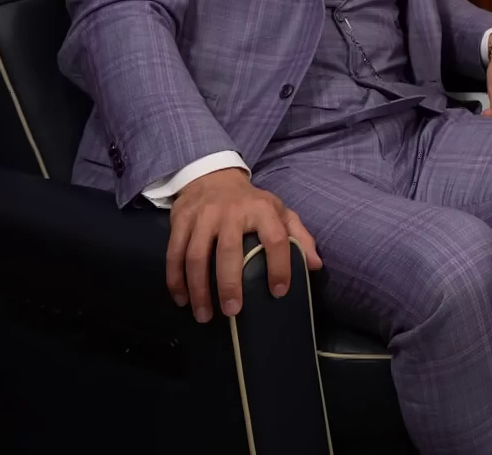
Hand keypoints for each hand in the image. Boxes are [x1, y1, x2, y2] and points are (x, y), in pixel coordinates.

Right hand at [166, 168, 321, 322]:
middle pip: (229, 252)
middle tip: (233, 312)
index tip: (279, 292)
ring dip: (199, 289)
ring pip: (196, 256)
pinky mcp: (181, 221)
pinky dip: (175, 280)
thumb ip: (298, 236)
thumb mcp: (279, 211)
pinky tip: (182, 300)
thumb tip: (316, 265)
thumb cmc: (250, 202)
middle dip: (229, 285)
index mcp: (262, 209)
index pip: (276, 239)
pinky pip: (174, 254)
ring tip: (204, 315)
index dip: (280, 267)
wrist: (213, 177)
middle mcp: (231, 211)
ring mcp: (203, 216)